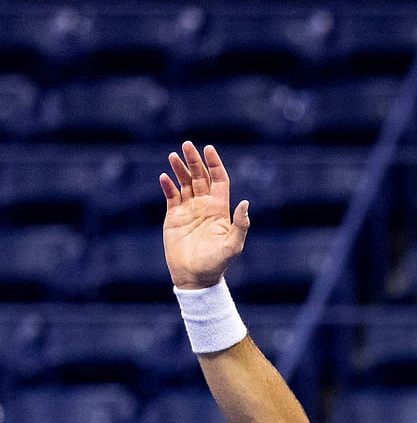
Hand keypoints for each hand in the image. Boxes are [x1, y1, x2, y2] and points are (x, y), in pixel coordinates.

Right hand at [160, 141, 250, 289]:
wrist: (195, 278)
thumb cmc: (217, 264)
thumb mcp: (233, 245)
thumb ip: (241, 225)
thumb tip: (245, 202)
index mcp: (220, 209)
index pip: (218, 180)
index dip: (214, 164)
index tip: (208, 149)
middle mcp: (205, 206)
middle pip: (200, 177)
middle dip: (194, 161)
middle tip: (187, 145)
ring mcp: (189, 210)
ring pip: (184, 183)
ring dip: (180, 169)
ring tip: (174, 156)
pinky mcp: (173, 217)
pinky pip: (171, 196)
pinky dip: (168, 186)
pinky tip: (164, 177)